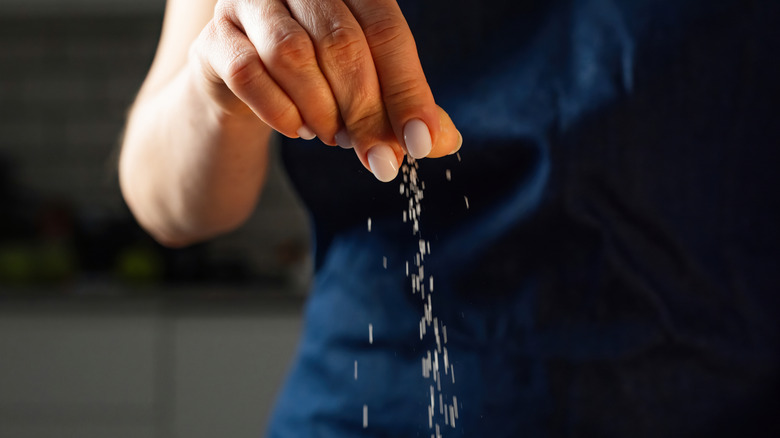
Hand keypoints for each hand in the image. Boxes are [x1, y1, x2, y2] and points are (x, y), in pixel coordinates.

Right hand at [189, 0, 460, 180]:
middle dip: (366, 111)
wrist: (242, 92)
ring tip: (332, 136)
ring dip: (321, 110)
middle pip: (342, 42)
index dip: (408, 91)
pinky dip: (280, 111)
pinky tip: (296, 129)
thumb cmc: (316, 83)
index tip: (421, 144)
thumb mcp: (367, 91)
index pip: (387, 30)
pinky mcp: (214, 39)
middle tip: (379, 159)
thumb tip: (444, 141)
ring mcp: (249, 4)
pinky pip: (247, 73)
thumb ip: (404, 107)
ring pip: (292, 54)